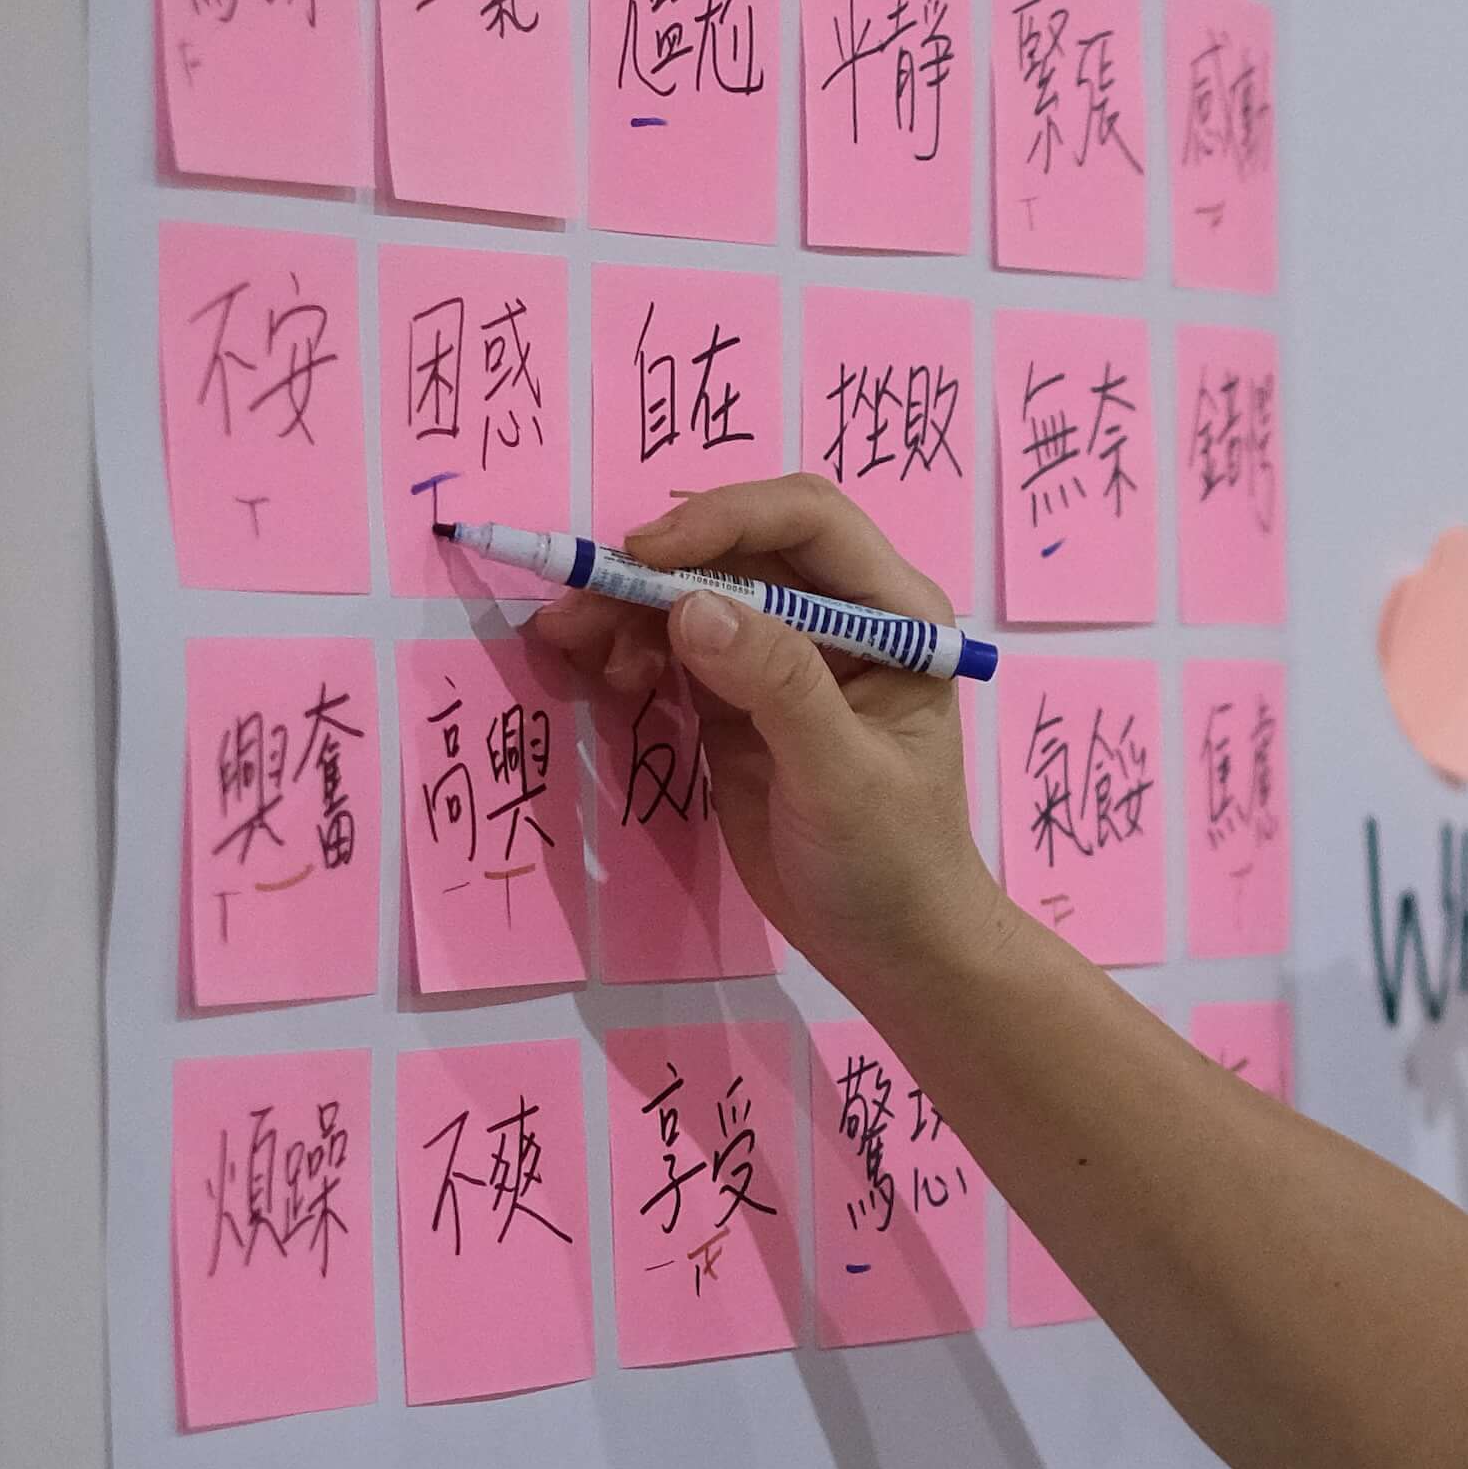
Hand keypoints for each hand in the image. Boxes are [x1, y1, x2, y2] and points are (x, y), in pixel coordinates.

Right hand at [521, 477, 990, 1013]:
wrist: (892, 948)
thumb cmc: (893, 862)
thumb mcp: (841, 776)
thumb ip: (776, 685)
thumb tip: (693, 607)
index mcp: (894, 614)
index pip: (808, 520)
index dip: (725, 520)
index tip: (648, 557)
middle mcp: (840, 618)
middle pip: (738, 549)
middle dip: (658, 566)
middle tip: (581, 599)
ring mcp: (784, 657)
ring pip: (696, 596)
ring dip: (629, 607)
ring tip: (572, 640)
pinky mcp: (737, 701)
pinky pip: (674, 649)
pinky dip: (629, 648)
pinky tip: (597, 668)